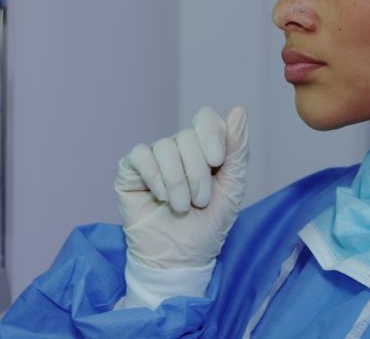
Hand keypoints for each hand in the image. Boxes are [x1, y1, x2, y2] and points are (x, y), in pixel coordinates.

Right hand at [115, 106, 248, 270]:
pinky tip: (160, 197)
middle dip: (198, 173)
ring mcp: (153, 158)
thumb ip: (237, 150)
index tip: (217, 161)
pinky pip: (140, 155)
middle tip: (200, 201)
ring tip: (181, 207)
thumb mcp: (232, 189)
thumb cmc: (207, 226)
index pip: (206, 118)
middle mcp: (178, 148)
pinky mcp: (130, 171)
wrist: (180, 259)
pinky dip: (154, 176)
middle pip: (187, 135)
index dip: (212, 134)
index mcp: (204, 149)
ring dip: (177, 182)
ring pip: (165, 146)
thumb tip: (239, 110)